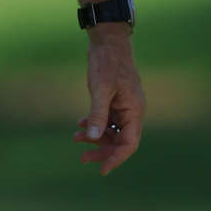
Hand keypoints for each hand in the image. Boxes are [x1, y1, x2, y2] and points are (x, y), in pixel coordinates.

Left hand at [74, 24, 143, 174]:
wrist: (107, 40)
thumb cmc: (107, 63)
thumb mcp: (101, 89)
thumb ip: (97, 114)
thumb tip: (92, 138)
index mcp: (134, 111)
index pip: (129, 144)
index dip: (116, 158)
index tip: (102, 170)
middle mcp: (131, 111)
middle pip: (120, 141)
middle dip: (102, 151)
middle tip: (82, 158)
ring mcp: (123, 106)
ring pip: (111, 131)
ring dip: (95, 137)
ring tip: (75, 139)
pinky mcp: (114, 100)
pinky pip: (106, 120)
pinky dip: (93, 124)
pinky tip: (79, 125)